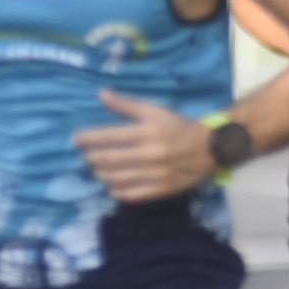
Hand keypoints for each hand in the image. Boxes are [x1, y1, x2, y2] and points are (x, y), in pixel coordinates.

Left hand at [73, 89, 216, 202]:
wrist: (212, 149)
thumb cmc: (180, 126)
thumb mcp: (156, 110)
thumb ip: (127, 104)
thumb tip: (101, 94)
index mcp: (149, 131)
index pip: (109, 136)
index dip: (88, 138)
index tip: (76, 138)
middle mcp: (150, 154)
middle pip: (108, 159)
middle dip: (91, 156)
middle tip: (87, 154)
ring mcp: (155, 175)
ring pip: (115, 178)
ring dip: (101, 173)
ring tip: (98, 168)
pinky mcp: (159, 190)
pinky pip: (128, 194)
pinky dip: (115, 189)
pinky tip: (113, 183)